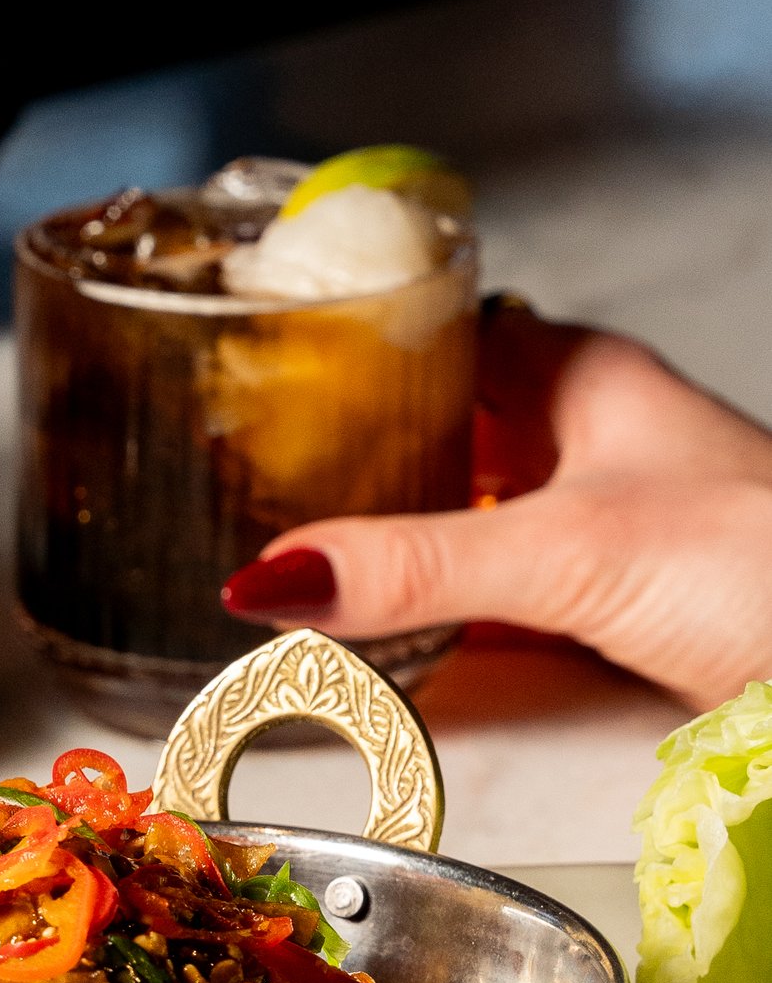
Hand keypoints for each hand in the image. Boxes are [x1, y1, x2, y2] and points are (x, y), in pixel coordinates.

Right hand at [221, 316, 771, 709]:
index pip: (443, 335)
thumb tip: (279, 575)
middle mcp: (593, 447)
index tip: (268, 381)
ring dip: (400, 554)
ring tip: (304, 572)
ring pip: (472, 523)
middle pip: (447, 440)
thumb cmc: (770, 563)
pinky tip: (395, 646)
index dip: (359, 353)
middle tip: (261, 490)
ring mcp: (608, 531)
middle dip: (362, 471)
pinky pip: (502, 605)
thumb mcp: (565, 555)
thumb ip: (414, 568)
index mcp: (583, 381)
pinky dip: (444, 623)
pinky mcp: (619, 613)